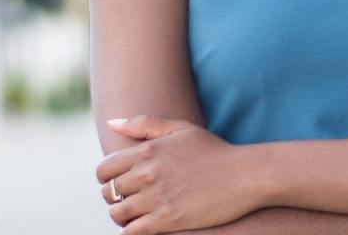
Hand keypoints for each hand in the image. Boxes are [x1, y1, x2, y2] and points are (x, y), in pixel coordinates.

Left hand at [96, 115, 257, 233]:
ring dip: (123, 215)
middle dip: (115, 196)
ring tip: (138, 211)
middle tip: (131, 196)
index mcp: (148, 150)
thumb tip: (111, 123)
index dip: (108, 176)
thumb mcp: (181, 129)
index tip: (121, 180)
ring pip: (117, 214)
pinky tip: (144, 224)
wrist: (243, 175)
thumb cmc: (212, 150)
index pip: (104, 169)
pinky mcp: (167, 220)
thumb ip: (144, 124)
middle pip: (109, 192)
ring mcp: (157, 198)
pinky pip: (131, 232)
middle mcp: (148, 174)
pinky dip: (132, 230)